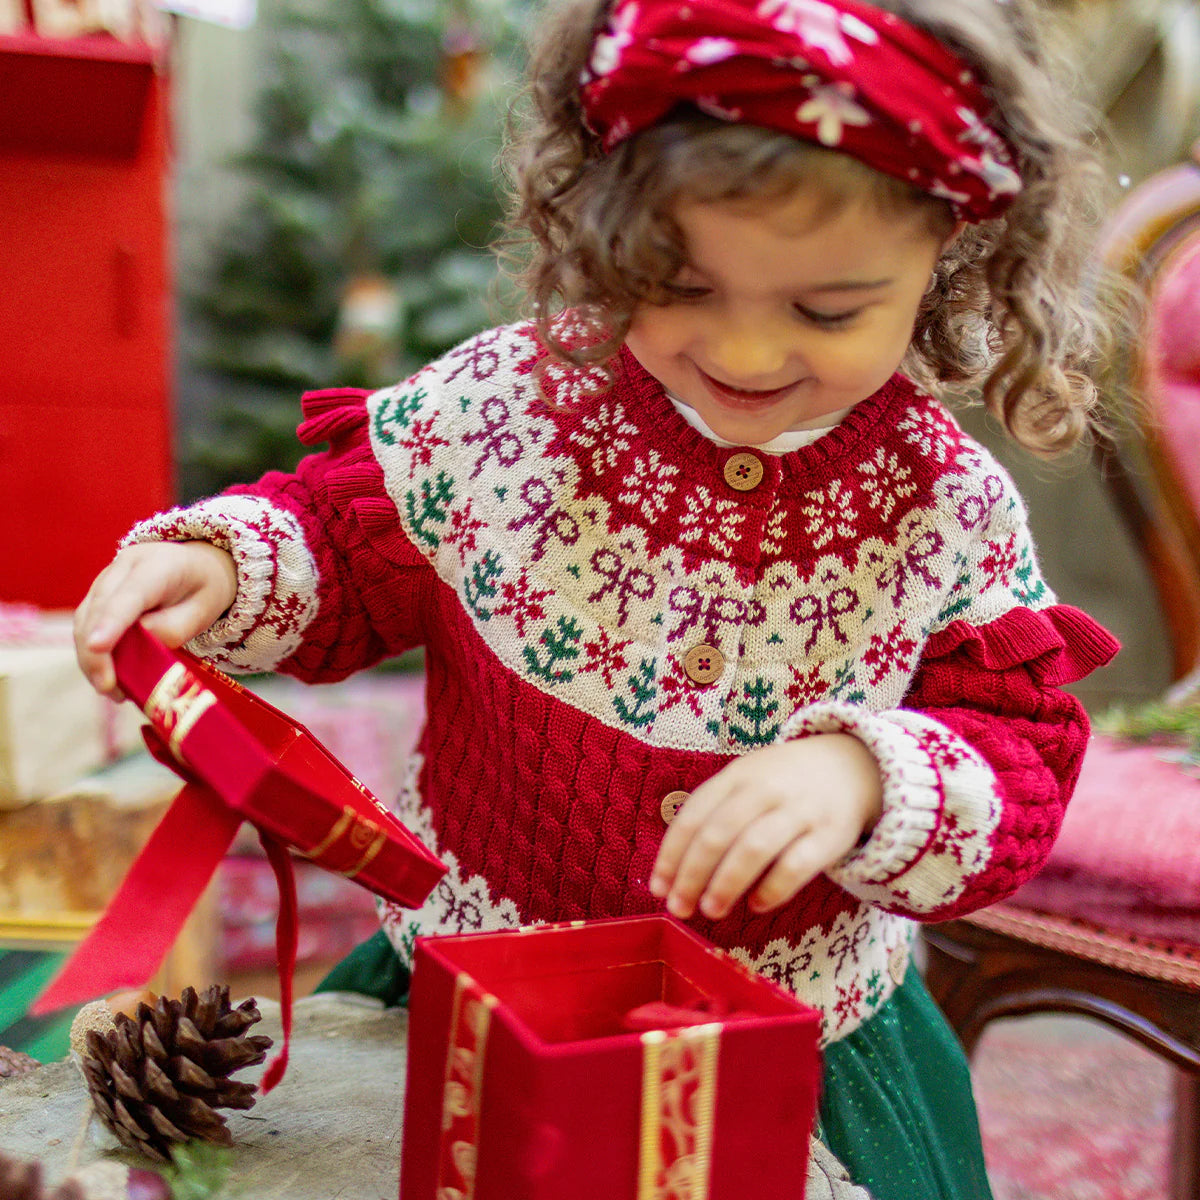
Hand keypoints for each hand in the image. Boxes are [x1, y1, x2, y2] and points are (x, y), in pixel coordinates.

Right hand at [74, 541, 237, 697]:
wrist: (194, 565)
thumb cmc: (202, 588)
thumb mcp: (205, 608)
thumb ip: (176, 626)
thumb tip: (142, 639)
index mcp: (158, 565)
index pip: (131, 594)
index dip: (112, 621)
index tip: (97, 646)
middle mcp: (124, 567)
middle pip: (99, 609)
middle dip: (96, 652)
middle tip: (108, 688)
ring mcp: (106, 579)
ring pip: (85, 619)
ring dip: (91, 658)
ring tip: (110, 690)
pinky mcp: (96, 595)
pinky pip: (86, 625)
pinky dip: (92, 654)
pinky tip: (108, 677)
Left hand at [648, 734, 882, 921]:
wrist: (852, 765)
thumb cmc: (783, 784)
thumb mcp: (746, 781)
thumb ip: (714, 815)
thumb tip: (673, 872)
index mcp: (737, 776)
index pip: (694, 815)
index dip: (672, 855)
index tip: (658, 888)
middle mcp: (766, 790)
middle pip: (719, 833)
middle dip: (692, 875)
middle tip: (679, 907)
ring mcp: (800, 811)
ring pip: (754, 848)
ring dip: (726, 883)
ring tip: (710, 911)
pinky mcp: (830, 835)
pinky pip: (797, 865)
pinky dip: (773, 889)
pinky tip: (756, 906)